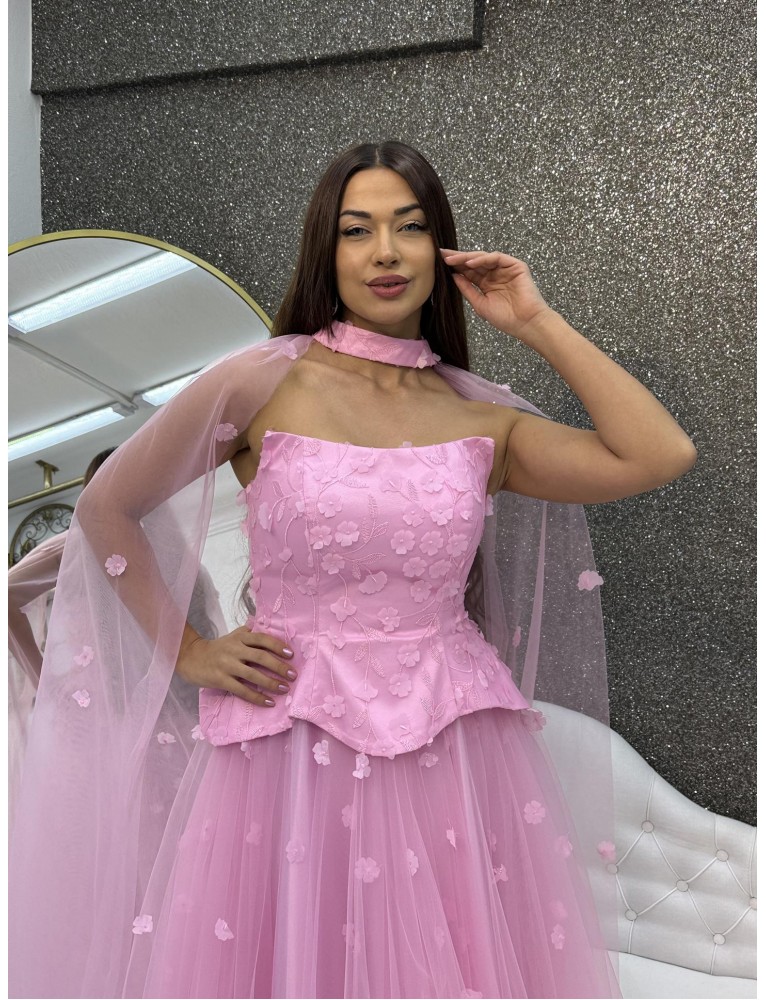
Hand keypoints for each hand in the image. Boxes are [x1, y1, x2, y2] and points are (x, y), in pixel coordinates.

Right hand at [175, 625, 295, 707]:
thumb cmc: (217, 648)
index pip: (261, 639)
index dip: (277, 645)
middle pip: (260, 657)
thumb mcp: (232, 636)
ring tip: (285, 688)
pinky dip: (257, 697)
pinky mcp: (221, 680)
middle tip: (292, 675)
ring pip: (253, 675)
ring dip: (271, 683)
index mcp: (239, 638)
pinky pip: (242, 690)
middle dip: (278, 666)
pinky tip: (269, 702)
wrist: (191, 658)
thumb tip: (268, 627)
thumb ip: (248, 633)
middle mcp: (234, 650)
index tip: (290, 654)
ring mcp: (227, 666)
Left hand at [440, 248, 551, 340]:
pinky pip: (497, 258)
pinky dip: (484, 258)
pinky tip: (470, 263)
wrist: (526, 323)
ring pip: (484, 258)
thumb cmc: (505, 318)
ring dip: (467, 257)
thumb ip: (467, 289)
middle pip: (474, 262)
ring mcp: (505, 269)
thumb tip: (453, 276)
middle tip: (442, 254)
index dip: (455, 266)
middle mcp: (495, 274)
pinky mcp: (516, 266)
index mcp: (486, 283)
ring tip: (452, 259)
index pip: (468, 271)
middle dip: (458, 258)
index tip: (439, 262)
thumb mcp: (480, 304)